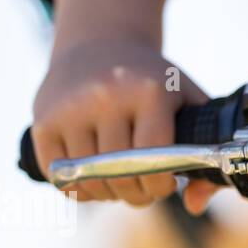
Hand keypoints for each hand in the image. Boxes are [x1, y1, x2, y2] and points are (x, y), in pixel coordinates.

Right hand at [30, 38, 224, 214]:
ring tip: (120, 184)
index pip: (154, 160)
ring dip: (107, 194)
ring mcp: (71, 109)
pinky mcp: (43, 121)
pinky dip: (77, 188)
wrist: (101, 42)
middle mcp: (107, 97)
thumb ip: (204, 146)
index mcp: (149, 91)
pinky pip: (59, 176)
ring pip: (89, 180)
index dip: (161, 185)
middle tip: (144, 191)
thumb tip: (195, 205)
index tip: (167, 185)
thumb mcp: (187, 96)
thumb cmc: (152, 79)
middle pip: (120, 175)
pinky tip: (93, 179)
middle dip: (137, 195)